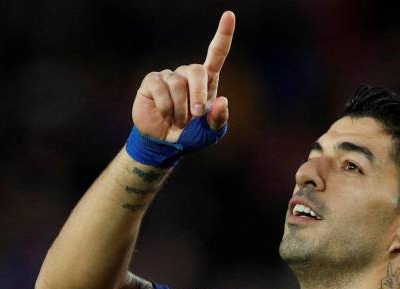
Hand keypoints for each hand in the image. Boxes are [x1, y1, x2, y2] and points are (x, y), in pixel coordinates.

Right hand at [132, 11, 235, 141]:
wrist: (165, 144)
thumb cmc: (191, 135)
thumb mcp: (211, 133)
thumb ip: (219, 120)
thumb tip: (222, 101)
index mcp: (208, 82)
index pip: (217, 53)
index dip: (223, 34)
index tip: (229, 15)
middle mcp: (188, 74)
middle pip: (196, 70)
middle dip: (198, 94)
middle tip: (196, 114)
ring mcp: (169, 76)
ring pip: (177, 84)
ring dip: (180, 109)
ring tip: (178, 121)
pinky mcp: (152, 82)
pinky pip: (161, 88)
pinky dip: (166, 107)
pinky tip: (165, 115)